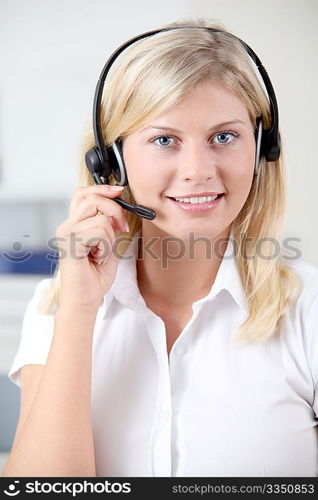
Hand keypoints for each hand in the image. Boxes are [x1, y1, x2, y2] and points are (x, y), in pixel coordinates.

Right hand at [55, 184, 128, 312]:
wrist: (85, 300)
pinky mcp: (70, 243)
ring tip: (102, 253)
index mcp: (74, 224)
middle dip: (115, 211)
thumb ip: (109, 225)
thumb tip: (118, 204)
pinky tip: (97, 258)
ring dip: (110, 237)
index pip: (83, 193)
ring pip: (100, 218)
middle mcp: (67, 226)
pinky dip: (106, 246)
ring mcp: (66, 233)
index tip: (119, 191)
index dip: (102, 188)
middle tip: (122, 229)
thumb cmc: (95, 277)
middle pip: (93, 198)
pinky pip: (99, 232)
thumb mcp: (107, 244)